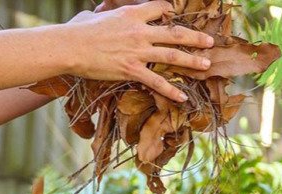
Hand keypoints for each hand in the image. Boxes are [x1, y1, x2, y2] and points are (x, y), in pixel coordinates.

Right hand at [61, 1, 213, 101]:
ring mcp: (138, 51)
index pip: (160, 8)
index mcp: (132, 14)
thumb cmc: (78, 31)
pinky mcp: (132, 70)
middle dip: (195, 37)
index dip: (171, 11)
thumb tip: (98, 14)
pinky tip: (182, 97)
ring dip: (192, 60)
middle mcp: (140, 31)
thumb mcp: (95, 16)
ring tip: (206, 65)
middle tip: (210, 42)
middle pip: (175, 32)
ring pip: (172, 55)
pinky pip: (157, 81)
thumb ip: (104, 15)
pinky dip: (171, 90)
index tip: (179, 16)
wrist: (71, 46)